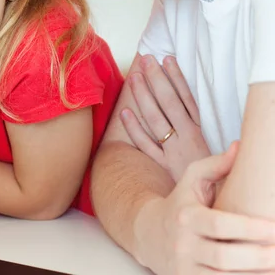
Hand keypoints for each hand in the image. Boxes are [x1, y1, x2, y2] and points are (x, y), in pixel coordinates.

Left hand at [121, 55, 210, 181]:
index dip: (176, 77)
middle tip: (146, 61)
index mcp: (199, 129)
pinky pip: (147, 145)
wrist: (212, 200)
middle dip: (157, 80)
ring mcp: (174, 151)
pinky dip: (135, 129)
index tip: (167, 59)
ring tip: (134, 78)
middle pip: (170, 103)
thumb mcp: (202, 143)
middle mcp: (187, 137)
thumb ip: (189, 123)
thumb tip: (176, 101)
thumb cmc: (205, 169)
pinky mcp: (164, 165)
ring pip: (156, 119)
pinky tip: (124, 113)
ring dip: (144, 97)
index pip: (186, 97)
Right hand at [135, 142, 274, 274]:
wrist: (147, 233)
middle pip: (223, 257)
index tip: (274, 228)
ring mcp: (184, 267)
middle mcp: (183, 243)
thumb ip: (216, 164)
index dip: (249, 229)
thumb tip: (240, 146)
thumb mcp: (192, 180)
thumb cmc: (180, 203)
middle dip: (257, 258)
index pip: (219, 225)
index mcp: (186, 216)